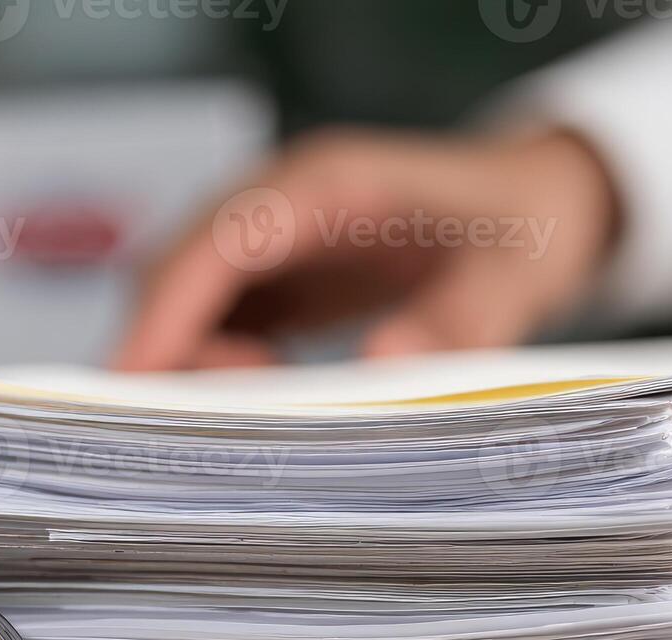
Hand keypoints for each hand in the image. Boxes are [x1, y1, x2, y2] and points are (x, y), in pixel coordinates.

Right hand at [115, 127, 618, 370]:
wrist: (539, 201)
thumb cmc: (525, 225)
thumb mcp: (515, 273)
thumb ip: (461, 320)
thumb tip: (381, 371)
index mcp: (327, 184)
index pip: (218, 242)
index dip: (168, 311)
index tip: (132, 382)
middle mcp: (283, 201)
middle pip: (180, 270)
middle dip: (171, 349)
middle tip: (216, 424)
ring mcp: (276, 236)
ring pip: (190, 297)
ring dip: (195, 361)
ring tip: (254, 413)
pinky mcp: (283, 272)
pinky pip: (220, 318)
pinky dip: (221, 364)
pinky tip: (268, 398)